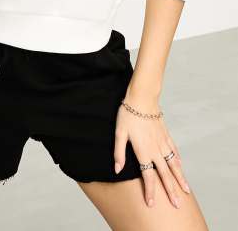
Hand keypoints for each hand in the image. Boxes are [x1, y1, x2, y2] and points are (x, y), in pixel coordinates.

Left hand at [113, 92, 190, 208]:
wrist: (142, 98)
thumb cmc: (128, 114)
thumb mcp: (119, 133)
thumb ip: (119, 152)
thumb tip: (117, 169)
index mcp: (143, 151)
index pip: (148, 176)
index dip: (150, 191)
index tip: (152, 203)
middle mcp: (156, 150)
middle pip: (165, 174)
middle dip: (171, 191)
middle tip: (177, 204)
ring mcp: (163, 142)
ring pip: (174, 165)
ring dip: (180, 179)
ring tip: (186, 191)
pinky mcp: (166, 135)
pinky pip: (174, 151)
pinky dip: (178, 161)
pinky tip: (181, 167)